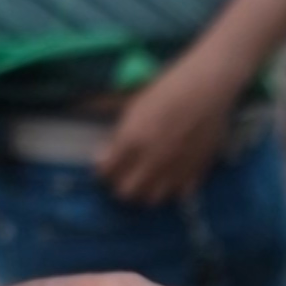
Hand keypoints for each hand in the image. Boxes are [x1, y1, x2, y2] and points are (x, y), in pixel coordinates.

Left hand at [95, 61, 237, 205]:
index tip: (106, 163)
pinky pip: (180, 194)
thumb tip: (76, 107)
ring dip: (146, 190)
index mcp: (131, 140)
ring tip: (147, 178)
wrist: (209, 87)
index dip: (103, 169)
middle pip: (126, 192)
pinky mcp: (197, 171)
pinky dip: (173, 189)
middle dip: (121, 185)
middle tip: (124, 173)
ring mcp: (174, 170)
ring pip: (152, 199)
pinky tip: (172, 175)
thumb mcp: (130, 97)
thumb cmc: (168, 86)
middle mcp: (150, 161)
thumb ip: (103, 107)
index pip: (106, 171)